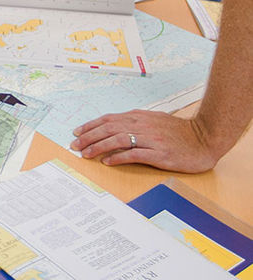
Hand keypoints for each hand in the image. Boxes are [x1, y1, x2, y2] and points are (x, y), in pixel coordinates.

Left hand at [70, 110, 219, 172]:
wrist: (206, 138)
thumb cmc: (179, 132)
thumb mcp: (154, 121)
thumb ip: (134, 124)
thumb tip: (112, 129)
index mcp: (140, 117)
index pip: (109, 119)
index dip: (90, 125)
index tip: (76, 132)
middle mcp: (143, 125)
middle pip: (109, 128)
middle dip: (89, 137)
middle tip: (74, 145)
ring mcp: (151, 139)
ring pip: (118, 139)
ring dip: (99, 146)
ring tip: (86, 154)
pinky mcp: (160, 153)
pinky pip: (134, 154)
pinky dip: (118, 157)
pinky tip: (108, 162)